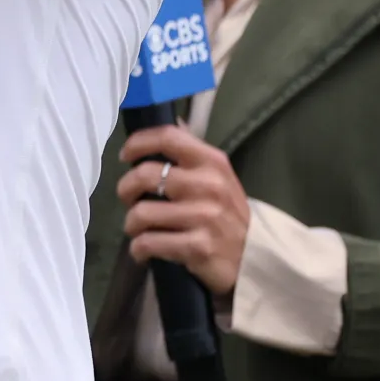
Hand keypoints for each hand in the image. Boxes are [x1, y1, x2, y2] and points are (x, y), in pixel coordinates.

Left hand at [117, 127, 250, 294]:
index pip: (168, 137)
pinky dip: (139, 248)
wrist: (254, 259)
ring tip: (139, 230)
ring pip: (141, 213)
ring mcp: (204, 217)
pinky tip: (144, 250)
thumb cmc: (227, 215)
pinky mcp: (198, 247)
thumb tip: (170, 121)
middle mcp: (209, 185)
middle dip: (126, 190)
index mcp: (212, 162)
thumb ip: (191, 154)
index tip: (125, 156)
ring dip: (132, 224)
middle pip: (145, 175)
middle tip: (129, 200)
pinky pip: (148, 243)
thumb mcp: (217, 178)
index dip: (138, 142)